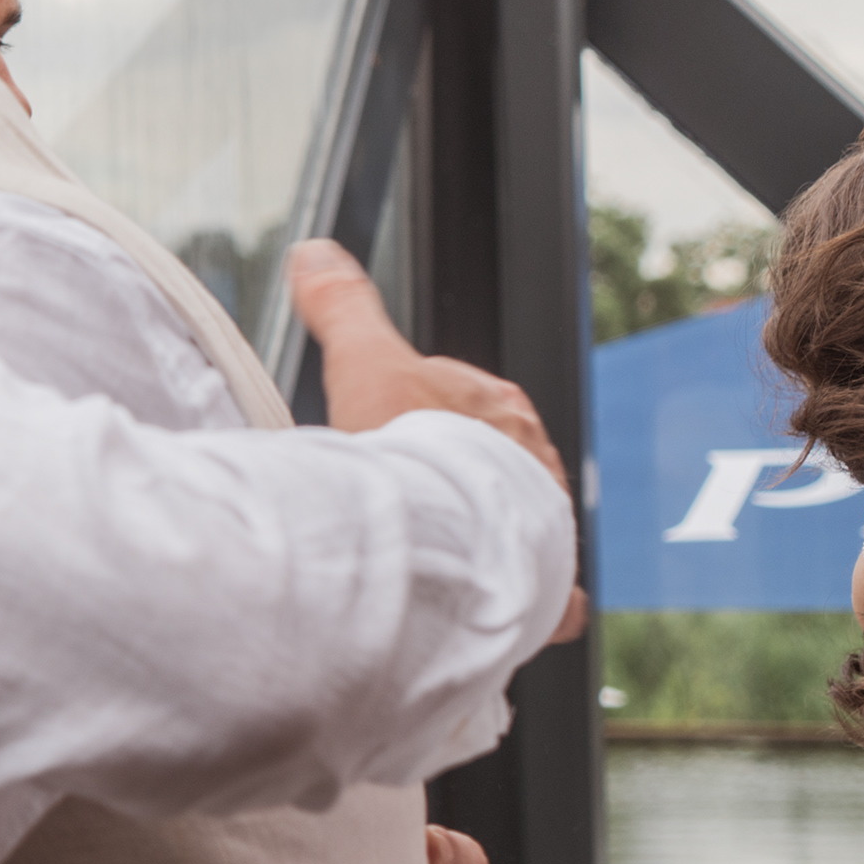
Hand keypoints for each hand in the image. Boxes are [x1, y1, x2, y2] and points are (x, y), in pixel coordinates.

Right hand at [288, 240, 588, 644]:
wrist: (443, 533)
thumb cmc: (408, 451)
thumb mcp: (363, 363)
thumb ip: (343, 307)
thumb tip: (314, 253)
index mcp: (500, 407)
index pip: (464, 399)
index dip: (420, 414)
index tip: (387, 433)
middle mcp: (533, 463)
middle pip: (492, 463)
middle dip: (456, 476)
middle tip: (406, 497)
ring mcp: (543, 524)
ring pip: (518, 522)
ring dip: (485, 534)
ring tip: (441, 556)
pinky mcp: (546, 586)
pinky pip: (549, 598)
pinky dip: (531, 605)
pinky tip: (501, 611)